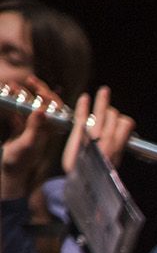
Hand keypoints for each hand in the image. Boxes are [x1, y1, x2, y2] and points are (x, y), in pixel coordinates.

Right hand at [1, 75, 64, 198]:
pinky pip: (19, 113)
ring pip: (30, 107)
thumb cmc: (20, 161)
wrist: (10, 173)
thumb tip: (41, 110)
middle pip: (44, 104)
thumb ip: (34, 128)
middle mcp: (44, 128)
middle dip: (37, 90)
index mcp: (50, 130)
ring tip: (12, 85)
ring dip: (22, 95)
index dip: (48, 95)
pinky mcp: (21, 131)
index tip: (36, 84)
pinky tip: (6, 95)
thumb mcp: (27, 143)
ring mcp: (32, 128)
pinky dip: (13, 104)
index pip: (54, 108)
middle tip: (28, 79)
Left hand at [64, 85, 134, 171]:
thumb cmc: (98, 175)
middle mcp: (108, 139)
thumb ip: (118, 148)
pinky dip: (83, 105)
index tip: (118, 122)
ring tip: (103, 92)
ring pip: (103, 112)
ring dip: (102, 102)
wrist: (82, 184)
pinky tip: (84, 97)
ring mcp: (93, 135)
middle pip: (115, 115)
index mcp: (117, 146)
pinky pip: (82, 116)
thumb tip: (124, 136)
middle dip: (111, 112)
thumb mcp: (114, 163)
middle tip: (106, 110)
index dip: (123, 121)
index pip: (126, 124)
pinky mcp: (78, 134)